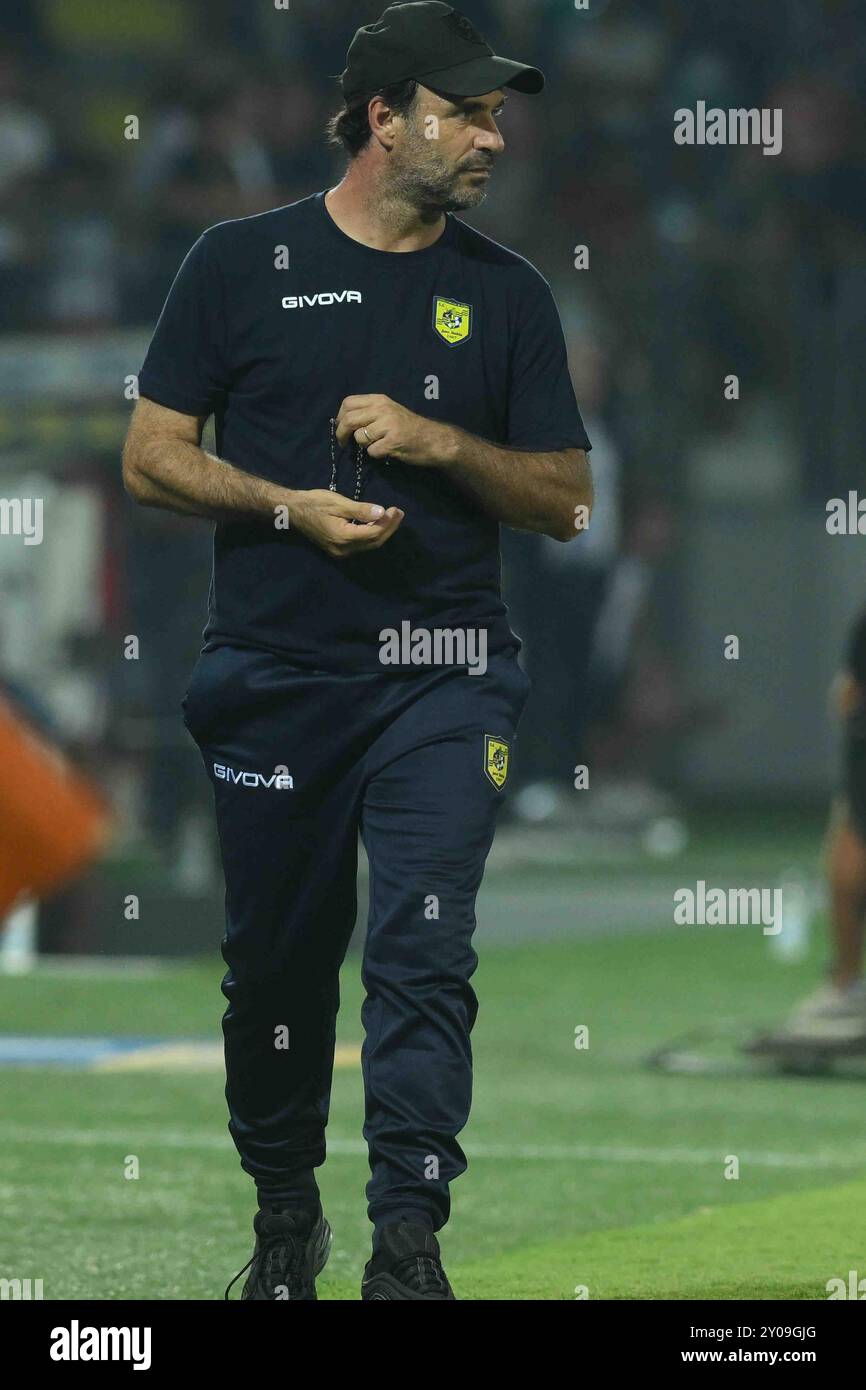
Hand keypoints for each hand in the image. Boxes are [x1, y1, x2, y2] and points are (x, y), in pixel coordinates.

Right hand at [287, 488, 403, 559]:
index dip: (387, 522)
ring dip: (382, 532)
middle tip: (398, 512)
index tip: (396, 509)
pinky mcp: (339, 550)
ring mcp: (341, 552)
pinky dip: (371, 534)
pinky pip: (361, 545)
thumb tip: (382, 512)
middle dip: (389, 528)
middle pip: (374, 542)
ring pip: (369, 545)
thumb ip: (360, 510)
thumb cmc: (314, 503)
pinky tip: (376, 523)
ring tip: (392, 516)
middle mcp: (343, 549)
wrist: (293, 512)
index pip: (373, 533)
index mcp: (343, 537)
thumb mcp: (338, 502)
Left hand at [335, 394, 450, 465]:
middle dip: (341, 434)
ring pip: (359, 437)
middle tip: (343, 443)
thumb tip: (344, 422)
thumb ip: (369, 412)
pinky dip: (376, 455)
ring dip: (364, 445)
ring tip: (376, 445)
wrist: (433, 439)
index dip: (340, 416)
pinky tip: (386, 451)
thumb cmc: (409, 427)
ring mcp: (388, 425)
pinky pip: (372, 451)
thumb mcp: (389, 411)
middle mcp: (382, 409)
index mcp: (379, 400)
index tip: (340, 427)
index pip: (348, 403)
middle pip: (349, 420)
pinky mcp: (392, 441)